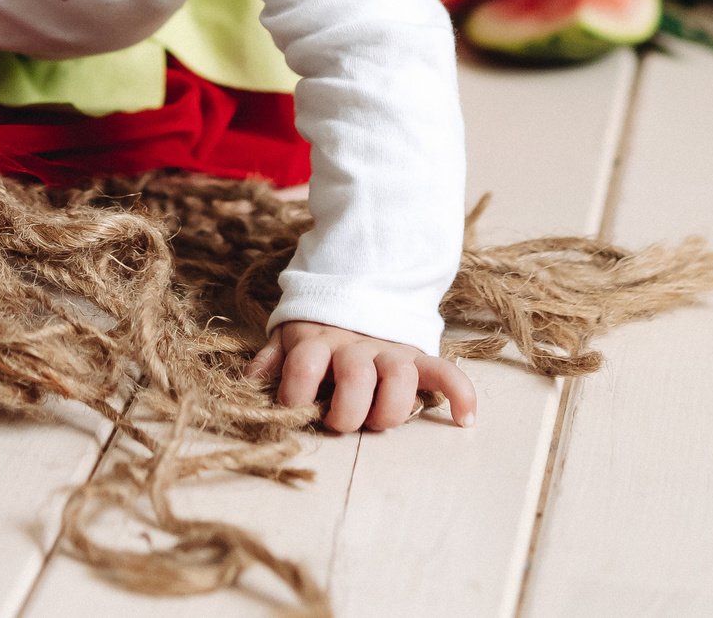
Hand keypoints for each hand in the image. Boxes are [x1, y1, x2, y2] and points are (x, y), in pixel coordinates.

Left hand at [245, 320, 476, 433]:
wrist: (360, 289)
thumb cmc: (318, 328)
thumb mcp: (288, 336)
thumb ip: (270, 359)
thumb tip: (249, 383)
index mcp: (318, 340)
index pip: (305, 364)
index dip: (296, 392)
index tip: (293, 408)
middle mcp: (355, 346)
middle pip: (356, 376)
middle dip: (347, 410)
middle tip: (339, 423)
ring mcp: (390, 352)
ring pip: (400, 379)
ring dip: (392, 408)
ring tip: (381, 421)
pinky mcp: (418, 358)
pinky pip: (446, 372)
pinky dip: (460, 393)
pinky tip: (463, 419)